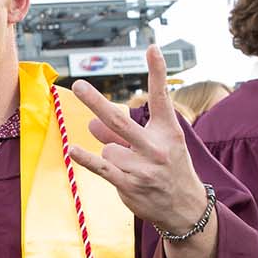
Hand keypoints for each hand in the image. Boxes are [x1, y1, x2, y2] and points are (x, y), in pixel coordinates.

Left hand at [67, 46, 213, 235]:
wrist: (185, 209)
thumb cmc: (168, 169)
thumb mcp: (156, 145)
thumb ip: (123, 132)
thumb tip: (91, 122)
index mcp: (168, 131)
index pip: (161, 97)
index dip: (157, 72)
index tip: (151, 48)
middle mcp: (156, 147)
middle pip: (119, 120)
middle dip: (96, 102)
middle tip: (78, 86)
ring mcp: (143, 167)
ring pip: (108, 148)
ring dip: (110, 154)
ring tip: (129, 167)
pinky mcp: (130, 185)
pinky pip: (101, 168)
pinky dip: (85, 159)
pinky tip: (72, 150)